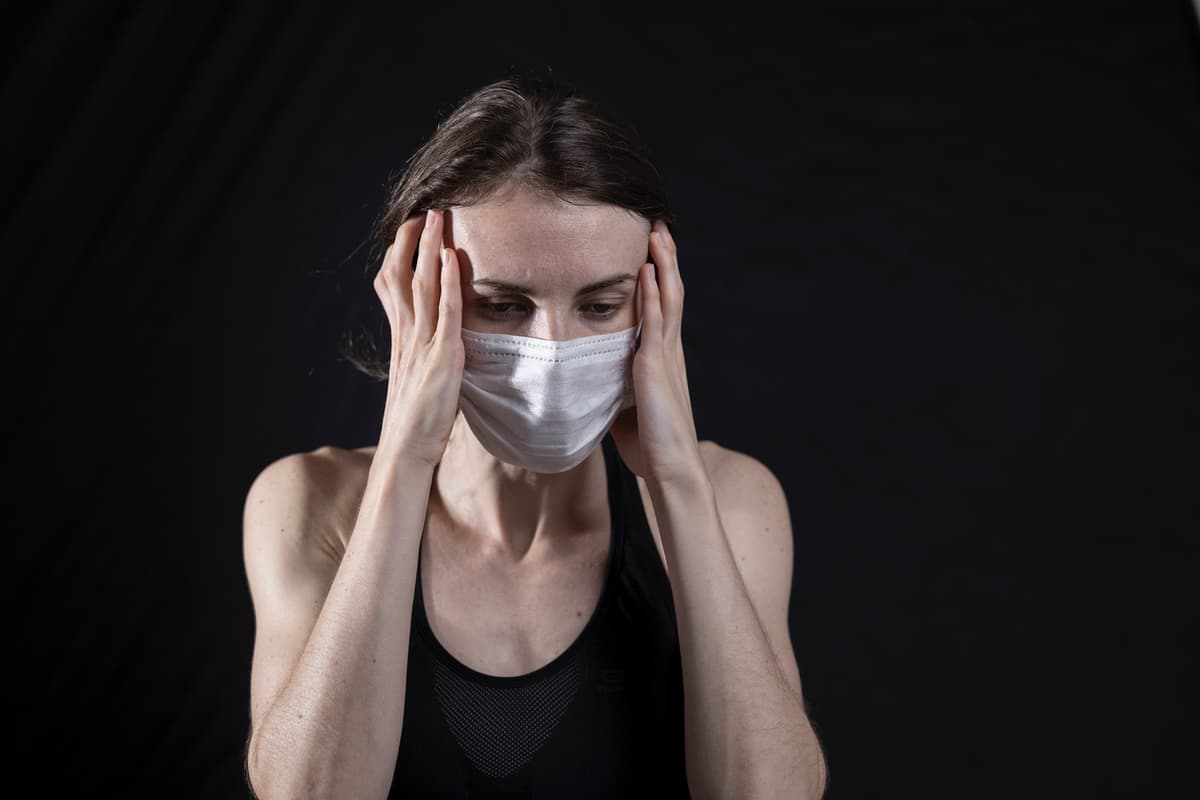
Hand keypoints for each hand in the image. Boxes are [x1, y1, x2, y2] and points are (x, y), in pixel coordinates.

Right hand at [372, 208, 463, 468]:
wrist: (408, 450)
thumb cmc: (419, 420)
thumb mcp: (421, 377)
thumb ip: (427, 354)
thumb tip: (441, 341)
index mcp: (402, 337)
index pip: (393, 285)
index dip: (400, 254)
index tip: (409, 228)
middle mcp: (407, 334)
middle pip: (401, 275)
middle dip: (411, 240)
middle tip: (423, 210)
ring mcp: (422, 344)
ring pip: (422, 285)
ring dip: (429, 248)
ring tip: (438, 218)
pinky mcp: (442, 357)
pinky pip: (445, 313)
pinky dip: (448, 283)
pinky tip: (452, 258)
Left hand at [609, 221, 706, 486]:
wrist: (670, 467)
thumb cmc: (649, 444)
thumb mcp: (626, 405)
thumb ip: (615, 384)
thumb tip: (592, 379)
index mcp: (663, 358)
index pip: (663, 306)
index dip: (661, 275)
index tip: (652, 247)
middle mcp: (669, 350)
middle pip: (670, 292)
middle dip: (665, 258)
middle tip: (658, 225)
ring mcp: (666, 356)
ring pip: (667, 299)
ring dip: (662, 264)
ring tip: (656, 233)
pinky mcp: (656, 368)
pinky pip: (654, 323)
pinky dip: (651, 295)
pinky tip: (646, 271)